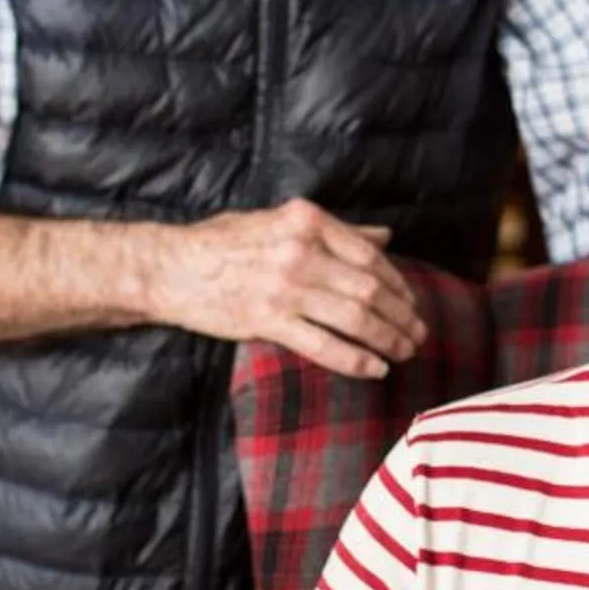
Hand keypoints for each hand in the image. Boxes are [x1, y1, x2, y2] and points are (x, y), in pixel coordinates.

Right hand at [150, 199, 428, 377]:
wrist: (169, 267)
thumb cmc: (222, 242)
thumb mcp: (279, 221)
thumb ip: (335, 231)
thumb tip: (384, 238)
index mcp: (306, 221)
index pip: (370, 256)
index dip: (399, 283)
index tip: (412, 302)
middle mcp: (300, 251)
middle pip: (370, 288)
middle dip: (402, 315)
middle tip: (419, 333)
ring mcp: (284, 287)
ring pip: (355, 317)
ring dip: (388, 338)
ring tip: (405, 351)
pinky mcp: (267, 320)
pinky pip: (324, 345)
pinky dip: (356, 359)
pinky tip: (375, 368)